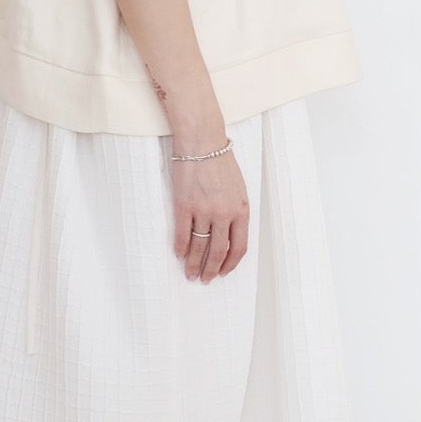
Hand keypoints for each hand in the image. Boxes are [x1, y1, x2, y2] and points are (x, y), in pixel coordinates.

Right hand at [169, 143, 249, 281]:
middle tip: (205, 279)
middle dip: (211, 270)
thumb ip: (236, 211)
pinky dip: (180, 247)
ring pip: (199, 247)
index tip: (224, 272)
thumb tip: (228, 235)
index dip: (231, 264)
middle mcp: (224, 213)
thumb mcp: (238, 188)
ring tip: (190, 274)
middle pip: (218, 251)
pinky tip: (179, 255)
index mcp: (241, 210)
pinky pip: (182, 234)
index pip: (239, 247)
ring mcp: (203, 210)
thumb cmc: (220, 162)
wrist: (202, 142)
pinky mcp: (183, 205)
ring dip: (194, 264)